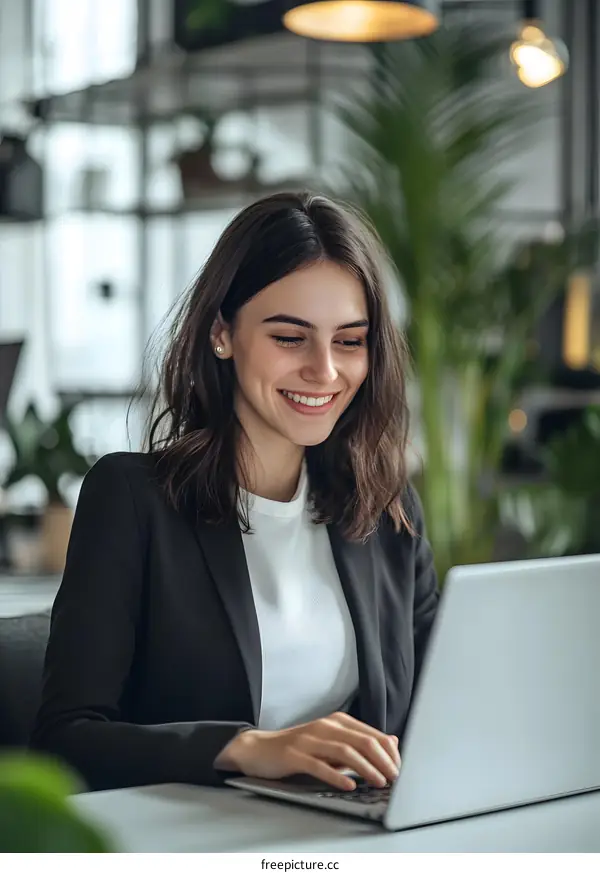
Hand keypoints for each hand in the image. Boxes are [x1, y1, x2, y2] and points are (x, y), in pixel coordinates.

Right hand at [215, 712, 400, 790]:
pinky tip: (348, 786)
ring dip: (366, 768)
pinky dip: (336, 776)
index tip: (400, 768)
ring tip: (379, 782)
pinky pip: (319, 765)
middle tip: (395, 778)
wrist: (259, 748)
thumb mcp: (332, 743)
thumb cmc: (299, 748)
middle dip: (383, 760)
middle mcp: (325, 726)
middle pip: (362, 740)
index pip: (372, 734)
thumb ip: (359, 742)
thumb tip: (391, 741)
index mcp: (337, 722)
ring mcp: (309, 740)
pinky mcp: (294, 755)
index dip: (389, 752)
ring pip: (344, 751)